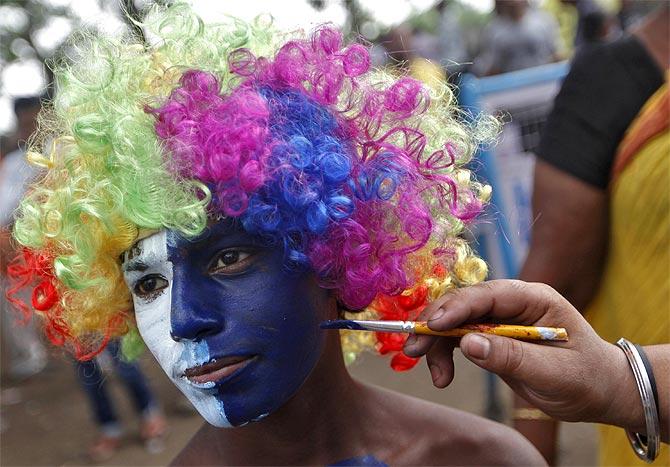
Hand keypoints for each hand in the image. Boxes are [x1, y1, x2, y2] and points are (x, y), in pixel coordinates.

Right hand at [403, 280, 635, 425]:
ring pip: (455, 321)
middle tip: (413, 348)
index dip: (457, 306)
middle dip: (436, 324)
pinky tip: (443, 375)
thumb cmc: (586, 379)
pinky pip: (458, 339)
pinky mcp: (491, 337)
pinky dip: (445, 354)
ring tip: (436, 376)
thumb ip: (511, 357)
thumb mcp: (554, 373)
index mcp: (534, 298)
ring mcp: (499, 319)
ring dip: (436, 344)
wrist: (600, 392)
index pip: (488, 294)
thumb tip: (467, 344)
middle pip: (464, 304)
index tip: (433, 325)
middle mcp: (512, 303)